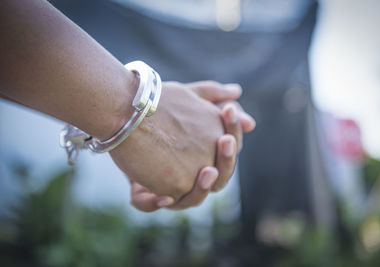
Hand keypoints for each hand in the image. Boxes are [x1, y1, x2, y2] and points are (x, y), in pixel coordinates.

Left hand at [129, 81, 255, 210]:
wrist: (124, 111)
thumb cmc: (159, 106)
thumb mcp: (187, 98)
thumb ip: (215, 101)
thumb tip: (250, 120)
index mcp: (208, 156)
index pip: (230, 149)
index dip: (233, 130)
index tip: (228, 111)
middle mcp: (194, 174)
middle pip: (219, 176)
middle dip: (225, 160)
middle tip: (225, 140)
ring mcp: (172, 185)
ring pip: (194, 197)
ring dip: (202, 188)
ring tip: (208, 171)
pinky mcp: (150, 192)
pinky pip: (158, 204)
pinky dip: (162, 202)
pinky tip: (164, 195)